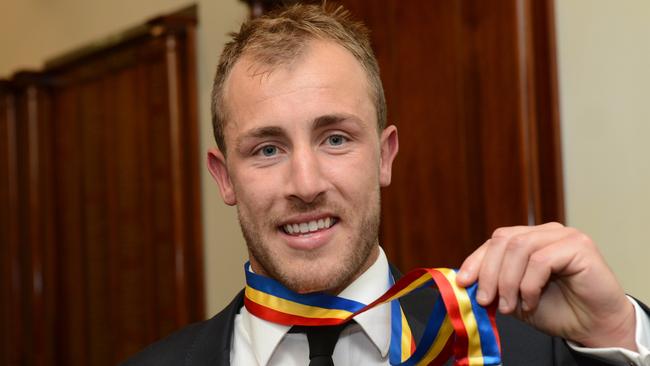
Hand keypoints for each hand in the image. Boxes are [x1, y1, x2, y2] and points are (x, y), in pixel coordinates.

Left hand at [456, 222, 636, 350]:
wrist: (594, 327)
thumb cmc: (557, 311)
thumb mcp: (515, 296)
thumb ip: (494, 283)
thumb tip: (464, 280)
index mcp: (530, 239)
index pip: (496, 241)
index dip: (476, 260)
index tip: (462, 282)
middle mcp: (546, 232)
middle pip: (504, 240)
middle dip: (488, 272)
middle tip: (485, 300)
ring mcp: (564, 235)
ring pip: (519, 248)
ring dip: (508, 281)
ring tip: (509, 306)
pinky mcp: (579, 246)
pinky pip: (541, 260)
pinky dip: (529, 285)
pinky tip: (531, 302)